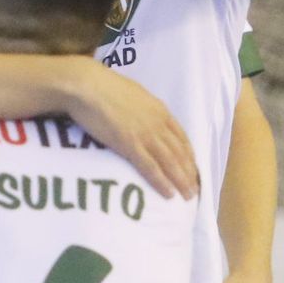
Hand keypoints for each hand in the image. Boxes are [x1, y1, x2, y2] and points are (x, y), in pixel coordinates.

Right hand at [62, 58, 198, 199]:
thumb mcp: (134, 94)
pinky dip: (161, 182)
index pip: (181, 137)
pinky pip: (150, 167)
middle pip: (179, 152)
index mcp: (160, 110)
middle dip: (189, 172)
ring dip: (180, 181)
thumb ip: (143, 108)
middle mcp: (158, 123)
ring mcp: (145, 134)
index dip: (189, 155)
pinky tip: (168, 194)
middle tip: (195, 189)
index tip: (193, 168)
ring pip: (170, 162)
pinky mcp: (130, 144)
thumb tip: (143, 116)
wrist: (88, 85)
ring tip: (187, 196)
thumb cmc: (105, 87)